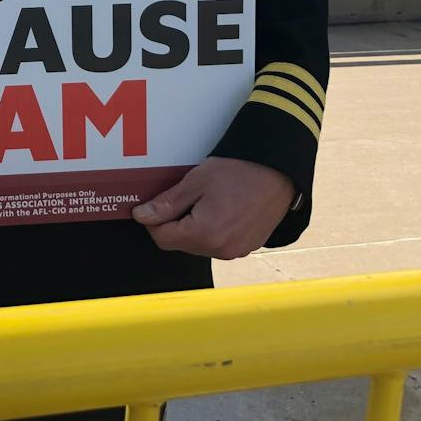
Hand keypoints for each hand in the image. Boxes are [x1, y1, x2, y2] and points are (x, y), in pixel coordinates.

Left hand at [131, 157, 293, 259]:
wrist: (278, 170)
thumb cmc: (238, 171)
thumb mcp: (196, 182)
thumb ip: (167, 204)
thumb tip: (142, 216)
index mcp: (205, 234)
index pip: (162, 239)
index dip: (153, 222)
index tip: (155, 205)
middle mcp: (221, 249)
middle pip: (181, 244)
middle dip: (174, 224)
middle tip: (183, 197)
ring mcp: (237, 250)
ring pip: (199, 245)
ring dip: (194, 228)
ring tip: (204, 201)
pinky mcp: (248, 246)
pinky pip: (219, 244)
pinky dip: (213, 231)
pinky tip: (220, 209)